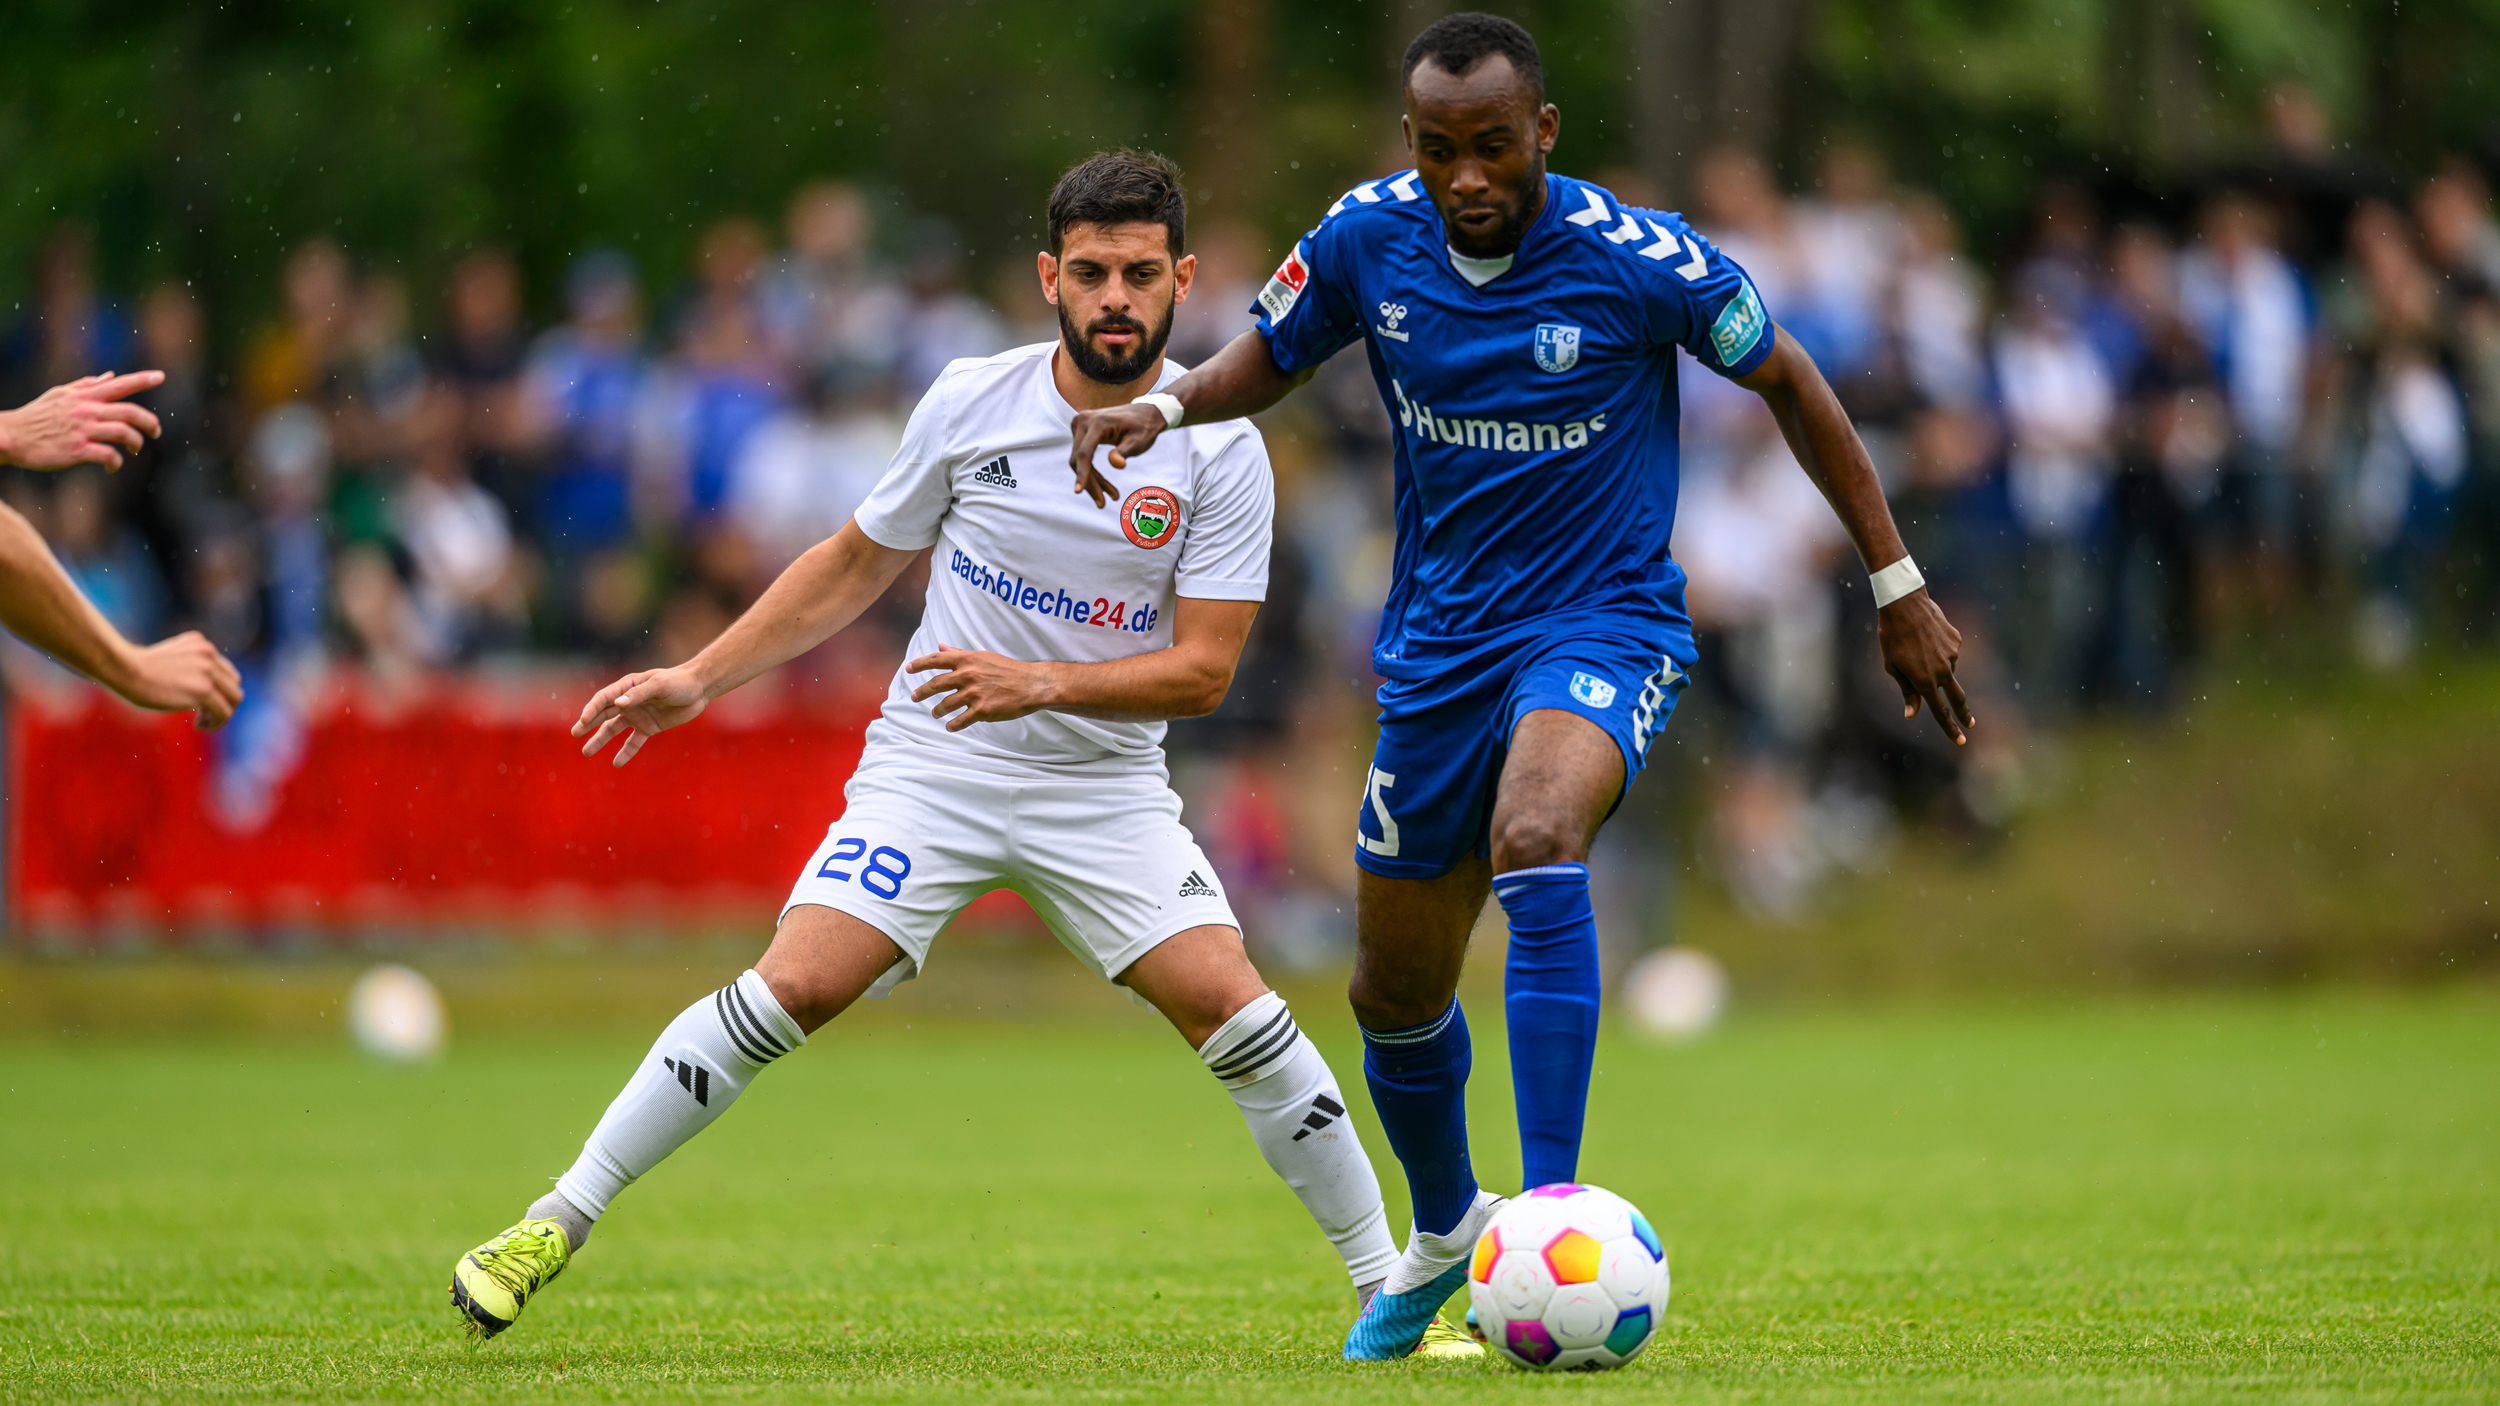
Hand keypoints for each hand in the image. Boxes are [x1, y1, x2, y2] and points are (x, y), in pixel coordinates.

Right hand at [0, 371, 165, 470]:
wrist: (11, 436)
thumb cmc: (36, 415)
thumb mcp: (60, 394)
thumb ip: (86, 385)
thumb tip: (110, 376)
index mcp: (84, 396)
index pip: (119, 384)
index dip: (142, 379)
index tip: (161, 376)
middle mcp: (86, 411)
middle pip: (130, 412)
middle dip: (150, 422)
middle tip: (157, 432)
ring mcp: (82, 430)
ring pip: (123, 433)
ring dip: (136, 443)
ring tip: (135, 449)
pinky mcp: (77, 450)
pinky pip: (108, 455)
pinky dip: (116, 462)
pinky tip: (113, 466)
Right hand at [108, 631, 243, 729]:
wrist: (123, 670)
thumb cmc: (136, 670)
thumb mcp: (168, 660)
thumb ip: (187, 666)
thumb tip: (202, 690)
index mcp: (201, 644)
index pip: (225, 671)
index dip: (218, 690)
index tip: (201, 703)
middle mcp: (209, 654)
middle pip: (233, 684)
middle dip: (222, 702)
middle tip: (202, 715)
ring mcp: (208, 671)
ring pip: (234, 699)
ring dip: (221, 714)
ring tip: (202, 722)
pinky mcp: (203, 689)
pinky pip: (224, 713)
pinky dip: (215, 723)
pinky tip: (198, 726)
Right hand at [572, 665, 710, 766]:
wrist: (699, 689)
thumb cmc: (679, 682)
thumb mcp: (660, 685)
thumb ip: (640, 694)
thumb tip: (618, 703)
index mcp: (628, 686)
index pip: (604, 698)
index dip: (592, 709)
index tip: (583, 721)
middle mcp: (629, 701)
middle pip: (603, 714)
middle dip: (588, 723)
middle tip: (575, 733)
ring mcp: (638, 715)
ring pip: (614, 729)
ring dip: (600, 739)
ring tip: (586, 751)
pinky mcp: (649, 727)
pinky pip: (634, 741)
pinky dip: (626, 752)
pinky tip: (616, 763)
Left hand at [907, 645, 1055, 730]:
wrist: (1031, 684)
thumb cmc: (1008, 669)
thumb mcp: (983, 656)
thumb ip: (960, 653)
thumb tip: (942, 646)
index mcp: (967, 660)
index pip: (936, 659)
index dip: (919, 664)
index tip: (908, 668)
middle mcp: (967, 675)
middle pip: (936, 684)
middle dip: (922, 692)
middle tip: (914, 697)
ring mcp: (974, 694)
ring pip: (946, 705)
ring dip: (937, 710)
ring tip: (935, 713)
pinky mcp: (982, 710)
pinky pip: (960, 720)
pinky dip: (953, 725)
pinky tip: (950, 726)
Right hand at [1065, 402, 1167, 507]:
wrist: (1144, 413)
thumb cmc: (1144, 428)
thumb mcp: (1139, 441)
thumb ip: (1125, 452)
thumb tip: (1116, 464)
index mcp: (1098, 422)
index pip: (1085, 452)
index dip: (1082, 474)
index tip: (1078, 491)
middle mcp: (1083, 420)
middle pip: (1079, 458)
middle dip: (1090, 482)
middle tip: (1103, 503)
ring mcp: (1079, 424)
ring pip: (1079, 459)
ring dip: (1092, 480)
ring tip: (1111, 496)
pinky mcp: (1080, 430)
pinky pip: (1082, 455)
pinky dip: (1091, 471)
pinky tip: (1104, 485)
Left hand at [1877, 589, 1973, 744]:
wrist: (1905, 604)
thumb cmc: (1892, 637)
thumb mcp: (1893, 667)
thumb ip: (1907, 691)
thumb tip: (1912, 714)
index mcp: (1924, 681)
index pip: (1940, 712)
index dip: (1950, 728)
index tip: (1960, 740)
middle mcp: (1942, 670)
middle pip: (1957, 698)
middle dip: (1964, 714)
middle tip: (1971, 725)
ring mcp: (1952, 655)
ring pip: (1946, 669)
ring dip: (1934, 665)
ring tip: (1915, 646)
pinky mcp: (1957, 641)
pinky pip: (1948, 652)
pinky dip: (1938, 650)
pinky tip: (1925, 636)